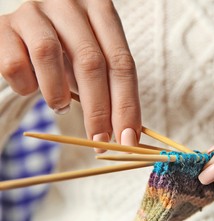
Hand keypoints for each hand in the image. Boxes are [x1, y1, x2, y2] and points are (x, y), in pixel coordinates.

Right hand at [0, 0, 140, 149]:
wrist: (27, 31)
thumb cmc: (68, 51)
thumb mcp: (94, 61)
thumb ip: (111, 87)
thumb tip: (128, 134)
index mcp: (101, 12)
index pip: (122, 64)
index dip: (127, 105)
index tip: (128, 139)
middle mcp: (70, 5)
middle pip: (91, 62)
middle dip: (99, 110)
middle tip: (100, 141)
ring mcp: (35, 12)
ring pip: (49, 55)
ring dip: (58, 94)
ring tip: (61, 107)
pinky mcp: (4, 26)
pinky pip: (15, 63)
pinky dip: (26, 86)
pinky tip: (31, 88)